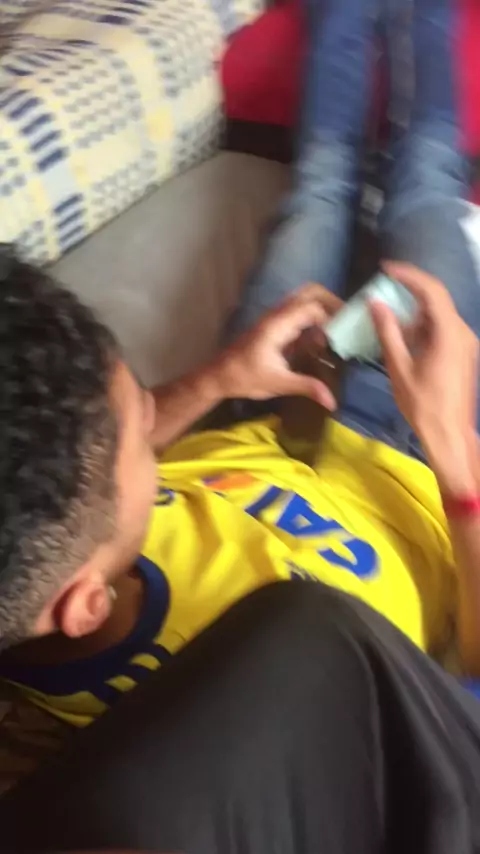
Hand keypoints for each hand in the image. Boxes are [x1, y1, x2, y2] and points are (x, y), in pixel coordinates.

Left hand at [214, 284, 343, 407]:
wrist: (219, 376)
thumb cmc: (244, 377)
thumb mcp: (278, 383)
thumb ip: (307, 387)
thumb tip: (332, 401)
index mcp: (278, 325)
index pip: (312, 308)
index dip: (332, 317)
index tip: (345, 334)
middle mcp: (277, 315)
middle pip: (309, 293)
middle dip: (331, 302)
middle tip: (347, 321)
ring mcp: (274, 318)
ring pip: (303, 300)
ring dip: (322, 309)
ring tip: (339, 329)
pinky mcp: (273, 326)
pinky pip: (297, 312)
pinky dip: (312, 318)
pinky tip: (321, 339)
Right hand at [370, 262, 478, 490]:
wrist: (449, 434)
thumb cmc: (422, 405)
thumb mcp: (399, 368)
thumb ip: (388, 332)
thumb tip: (375, 304)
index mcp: (449, 334)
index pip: (431, 291)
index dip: (408, 275)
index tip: (385, 268)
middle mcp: (462, 332)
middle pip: (437, 298)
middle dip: (410, 289)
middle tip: (384, 285)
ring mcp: (465, 342)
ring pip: (440, 313)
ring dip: (415, 310)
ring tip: (389, 315)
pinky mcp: (463, 352)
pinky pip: (443, 328)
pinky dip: (423, 325)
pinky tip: (404, 335)